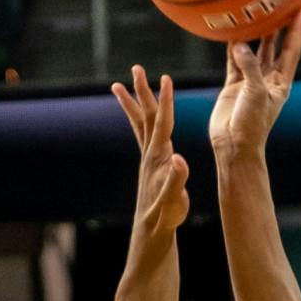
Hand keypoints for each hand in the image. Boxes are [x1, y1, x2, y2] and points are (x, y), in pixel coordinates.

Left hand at [112, 66, 189, 234]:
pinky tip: (138, 117)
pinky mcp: (149, 165)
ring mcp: (147, 159)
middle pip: (145, 116)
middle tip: (136, 68)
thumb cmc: (165, 218)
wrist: (152, 232)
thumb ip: (177, 180)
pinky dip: (138, 121)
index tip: (166, 78)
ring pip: (139, 124)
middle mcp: (150, 154)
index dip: (165, 100)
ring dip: (132, 103)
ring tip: (120, 85)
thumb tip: (180, 159)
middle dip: (141, 91)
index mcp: (159, 158)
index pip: (163, 123)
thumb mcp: (175, 200)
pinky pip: (141, 135)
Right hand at [209, 13, 300, 157]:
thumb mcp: (256, 93)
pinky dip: (232, 47)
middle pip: (273, 47)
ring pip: (253, 51)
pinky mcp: (233, 86)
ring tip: (253, 12)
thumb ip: (250, 66)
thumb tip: (240, 44)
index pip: (291, 50)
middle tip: (276, 4)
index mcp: (281, 83)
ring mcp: (250, 82)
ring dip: (254, 34)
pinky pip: (233, 61)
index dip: (296, 30)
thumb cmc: (252, 124)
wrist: (234, 146)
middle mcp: (267, 80)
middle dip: (276, 26)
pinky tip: (231, 32)